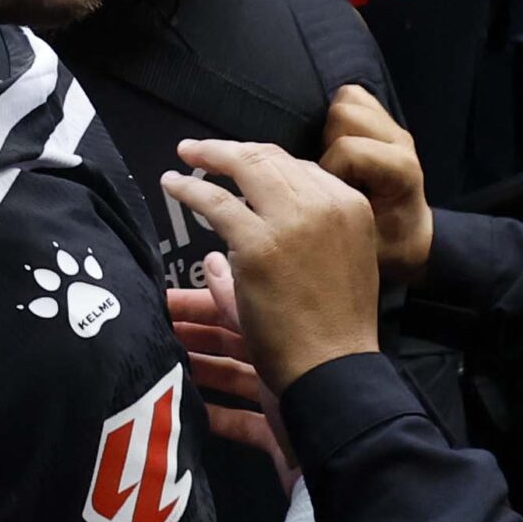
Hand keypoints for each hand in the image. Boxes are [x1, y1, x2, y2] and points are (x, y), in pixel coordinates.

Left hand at [160, 138, 381, 394]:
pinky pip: (215, 202)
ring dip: (210, 156)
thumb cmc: (335, 330)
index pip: (300, 167)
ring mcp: (293, 221)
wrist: (335, 371)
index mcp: (351, 206)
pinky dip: (189, 188)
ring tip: (186, 153)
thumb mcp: (339, 267)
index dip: (265, 163)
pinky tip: (171, 184)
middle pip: (270, 159)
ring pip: (244, 168)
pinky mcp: (259, 244)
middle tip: (202, 150)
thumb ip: (303, 238)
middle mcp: (326, 204)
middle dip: (233, 150)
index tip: (241, 164)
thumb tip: (241, 238)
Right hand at [168, 256, 296, 486]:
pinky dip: (216, 415)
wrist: (337, 435)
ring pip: (233, 372)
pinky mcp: (280, 431)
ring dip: (198, 367)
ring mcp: (285, 391)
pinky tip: (187, 411)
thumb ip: (233, 296)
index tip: (163, 293)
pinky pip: (243, 420)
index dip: (199, 294)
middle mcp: (288, 347)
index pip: (237, 294)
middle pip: (231, 333)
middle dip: (191, 329)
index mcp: (285, 313)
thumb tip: (213, 262)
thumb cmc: (300, 362)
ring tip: (158, 363)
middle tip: (151, 326)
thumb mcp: (260, 318)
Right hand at [319, 85, 434, 283]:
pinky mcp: (384, 119)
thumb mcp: (360, 242)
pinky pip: (352, 95)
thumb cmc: (383, 245)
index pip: (348, 150)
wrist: (410, 238)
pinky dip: (337, 113)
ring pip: (347, 99)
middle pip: (344, 114)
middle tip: (327, 174)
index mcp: (401, 171)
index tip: (327, 196)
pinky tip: (335, 142)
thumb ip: (332, 217)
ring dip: (330, 126)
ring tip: (331, 158)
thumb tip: (286, 200)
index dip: (327, 170)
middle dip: (326, 143)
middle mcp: (400, 142)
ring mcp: (393, 127)